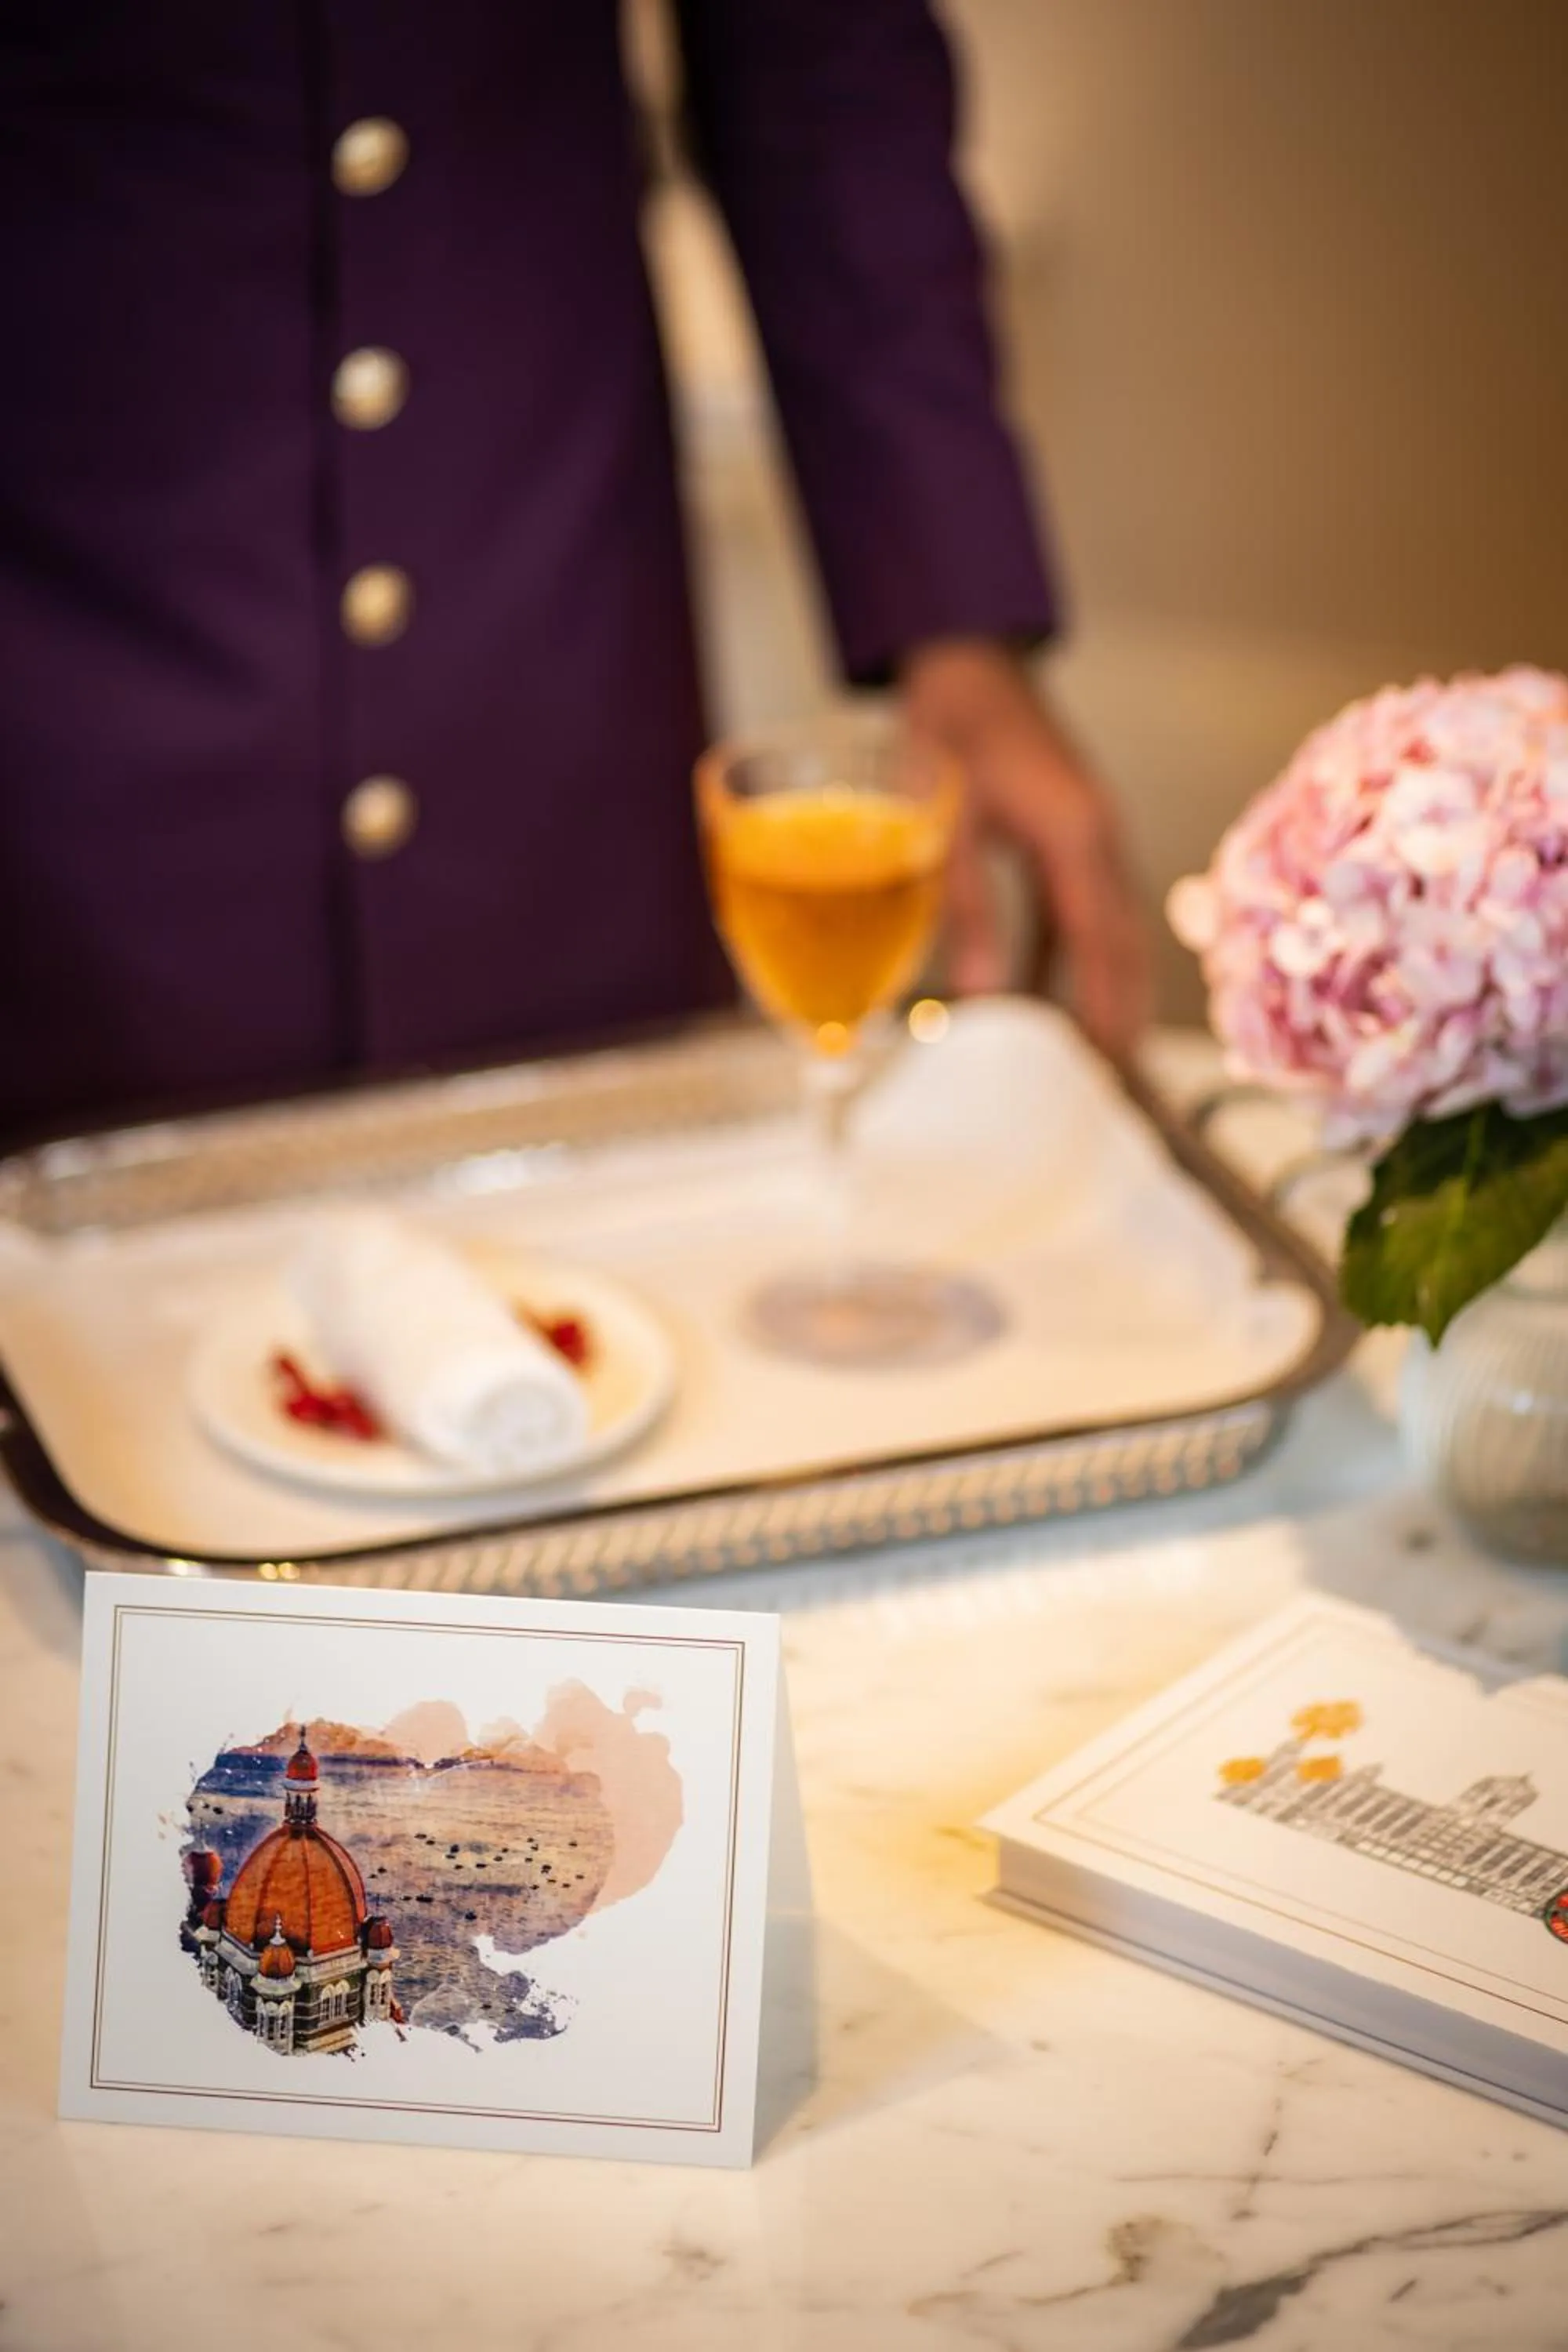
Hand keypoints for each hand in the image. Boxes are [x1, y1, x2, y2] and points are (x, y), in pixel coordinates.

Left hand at [900, 638, 1151, 1059]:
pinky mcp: (1071, 839)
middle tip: (1114, 1081)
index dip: (1107, 1007)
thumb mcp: (945, 818)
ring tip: (1093, 1056)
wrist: (964, 662)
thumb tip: (980, 994)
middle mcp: (1096, 836)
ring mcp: (1090, 837)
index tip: (1107, 1062)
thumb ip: (965, 906)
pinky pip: (1078, 913)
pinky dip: (1068, 960)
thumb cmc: (949, 722)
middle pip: (1124, 944)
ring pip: (1110, 932)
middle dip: (1123, 1013)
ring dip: (1105, 991)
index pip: (1102, 941)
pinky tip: (1033, 997)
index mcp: (1073, 831)